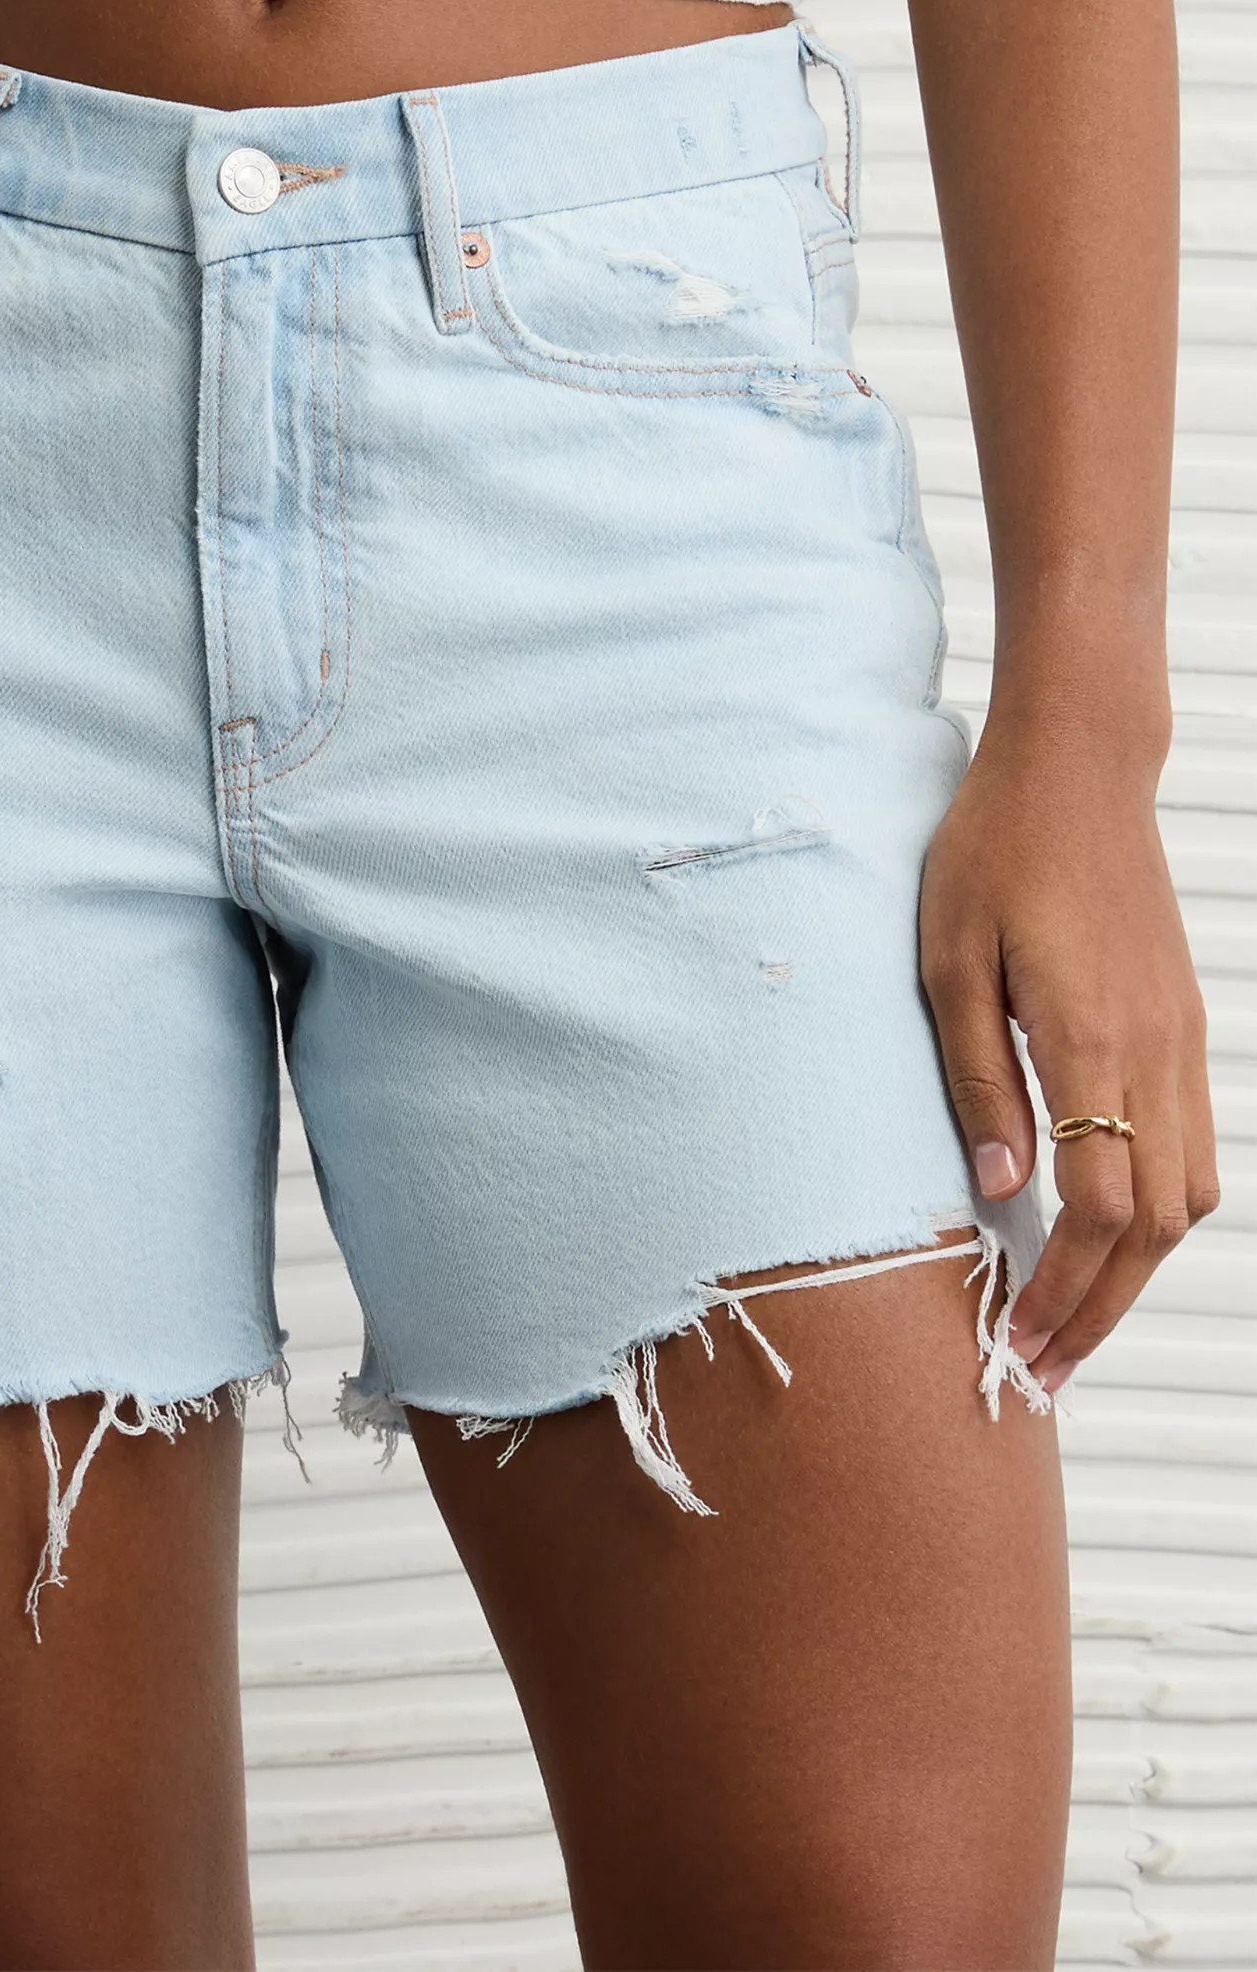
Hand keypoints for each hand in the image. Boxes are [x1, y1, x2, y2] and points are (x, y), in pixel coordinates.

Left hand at [918, 717, 1216, 1394]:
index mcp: (1092, 1041)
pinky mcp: (1184, 1026)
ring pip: (1189, 1194)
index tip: (1017, 1344)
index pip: (1104, 1209)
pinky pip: (1193, 1144)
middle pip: (1157, 1227)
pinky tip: (1108, 1233)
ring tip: (1069, 1318)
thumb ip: (976, 1080)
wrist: (1076, 770)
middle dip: (1101, 1311)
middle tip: (1041, 1370)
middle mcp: (1156, 1052)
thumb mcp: (948, 962)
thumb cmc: (994, 852)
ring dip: (1136, 1271)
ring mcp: (1183, 1040)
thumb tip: (998, 1191)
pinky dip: (1157, 1209)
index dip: (1066, 1293)